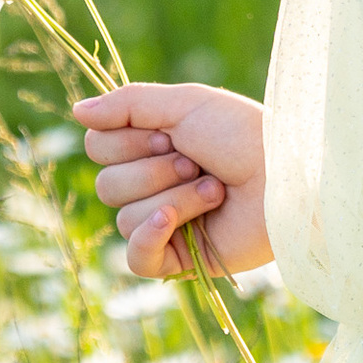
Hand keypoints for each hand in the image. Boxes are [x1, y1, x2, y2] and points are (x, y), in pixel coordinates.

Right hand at [74, 83, 270, 281]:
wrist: (286, 176)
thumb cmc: (244, 134)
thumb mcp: (185, 103)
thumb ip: (128, 104)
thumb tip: (76, 111)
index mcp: (151, 147)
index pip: (98, 148)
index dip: (129, 141)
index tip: (171, 134)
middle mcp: (153, 186)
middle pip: (106, 185)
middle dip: (154, 171)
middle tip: (197, 162)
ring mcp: (165, 224)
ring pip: (124, 217)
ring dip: (174, 197)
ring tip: (215, 189)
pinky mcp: (180, 259)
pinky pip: (136, 258)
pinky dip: (150, 236)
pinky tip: (173, 220)